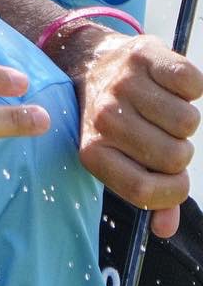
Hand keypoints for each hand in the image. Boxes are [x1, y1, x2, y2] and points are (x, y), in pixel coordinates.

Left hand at [49, 25, 199, 235]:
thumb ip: (148, 196)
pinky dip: (190, 88)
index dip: (171, 192)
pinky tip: (168, 86)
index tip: (175, 180)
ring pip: (188, 122)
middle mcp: (104, 118)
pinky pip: (193, 84)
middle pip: (174, 156)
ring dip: (184, 119)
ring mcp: (123, 85)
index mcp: (93, 151)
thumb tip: (166, 230)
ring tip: (162, 110)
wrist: (93, 64)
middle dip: (179, 151)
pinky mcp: (145, 55)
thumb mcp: (121, 159)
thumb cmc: (117, 122)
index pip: (143, 190)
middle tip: (163, 136)